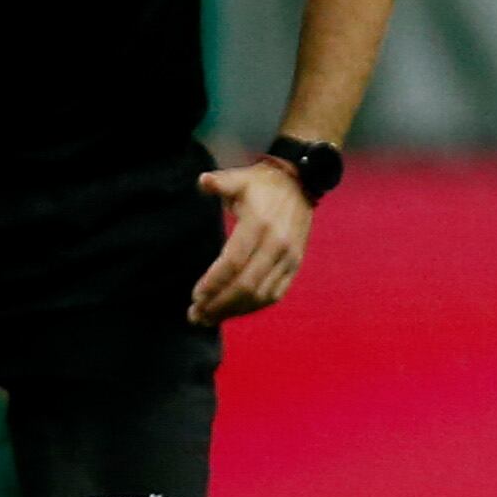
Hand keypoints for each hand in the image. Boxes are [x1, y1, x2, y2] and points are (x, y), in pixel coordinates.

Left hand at [189, 158, 312, 323]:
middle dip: (219, 304)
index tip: (195, 296)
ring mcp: (289, 258)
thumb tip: (203, 181)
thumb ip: (221, 183)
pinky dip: (253, 307)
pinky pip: (275, 294)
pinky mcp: (294, 265)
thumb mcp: (240, 179)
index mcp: (260, 224)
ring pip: (261, 295)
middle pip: (246, 285)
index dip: (214, 283)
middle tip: (196, 315)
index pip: (234, 262)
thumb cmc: (262, 184)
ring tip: (210, 318)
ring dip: (234, 311)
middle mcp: (277, 245)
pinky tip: (234, 311)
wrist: (301, 184)